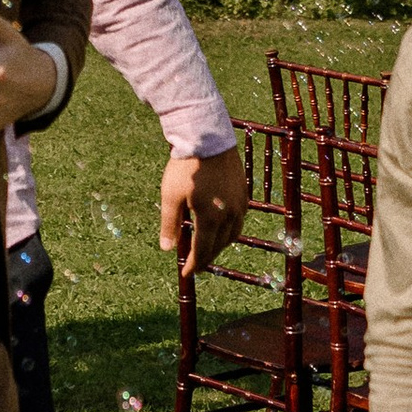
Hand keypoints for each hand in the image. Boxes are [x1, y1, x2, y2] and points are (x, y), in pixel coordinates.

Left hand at [162, 144, 248, 273]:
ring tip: (208, 248)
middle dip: (207, 257)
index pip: (203, 250)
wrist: (206, 138)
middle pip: (219, 245)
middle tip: (197, 264)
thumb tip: (167, 249)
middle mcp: (229, 214)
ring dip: (220, 245)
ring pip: (233, 234)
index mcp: (210, 218)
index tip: (186, 273)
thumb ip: (169, 224)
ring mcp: (240, 203)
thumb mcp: (171, 196)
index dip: (194, 265)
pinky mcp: (244, 192)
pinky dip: (230, 230)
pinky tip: (221, 227)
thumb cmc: (185, 167)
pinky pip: (239, 220)